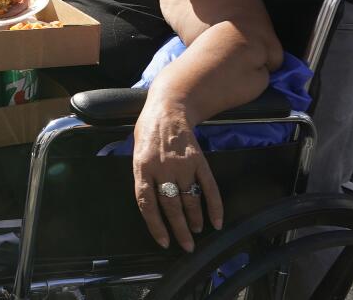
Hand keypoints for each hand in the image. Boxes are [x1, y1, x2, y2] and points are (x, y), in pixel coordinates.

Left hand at [132, 103, 221, 251]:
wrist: (168, 108)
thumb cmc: (148, 131)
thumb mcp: (135, 152)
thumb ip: (142, 176)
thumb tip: (150, 205)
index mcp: (142, 167)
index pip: (147, 203)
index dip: (156, 225)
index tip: (164, 241)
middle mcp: (162, 168)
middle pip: (171, 206)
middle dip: (180, 229)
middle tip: (186, 245)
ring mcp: (182, 164)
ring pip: (190, 199)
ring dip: (195, 219)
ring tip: (197, 232)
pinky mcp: (198, 160)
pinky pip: (208, 186)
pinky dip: (214, 205)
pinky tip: (217, 220)